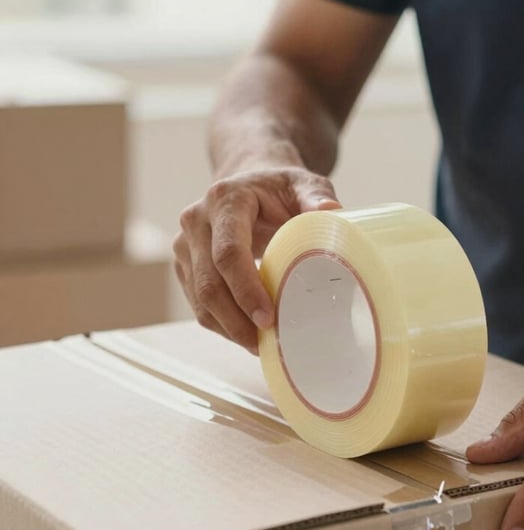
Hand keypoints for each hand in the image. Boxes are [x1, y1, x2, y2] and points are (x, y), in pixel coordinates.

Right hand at [173, 165, 340, 351]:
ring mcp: (185, 245)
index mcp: (224, 199)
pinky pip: (198, 303)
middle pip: (209, 283)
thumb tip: (333, 211)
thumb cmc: (279, 189)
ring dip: (228, 328)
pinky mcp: (185, 265)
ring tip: (259, 345)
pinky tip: (247, 334)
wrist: (250, 184)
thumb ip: (316, 195)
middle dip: (237, 320)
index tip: (268, 318)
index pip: (227, 252)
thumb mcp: (302, 184)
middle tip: (266, 343)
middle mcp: (196, 221)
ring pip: (200, 299)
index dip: (245, 289)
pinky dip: (222, 324)